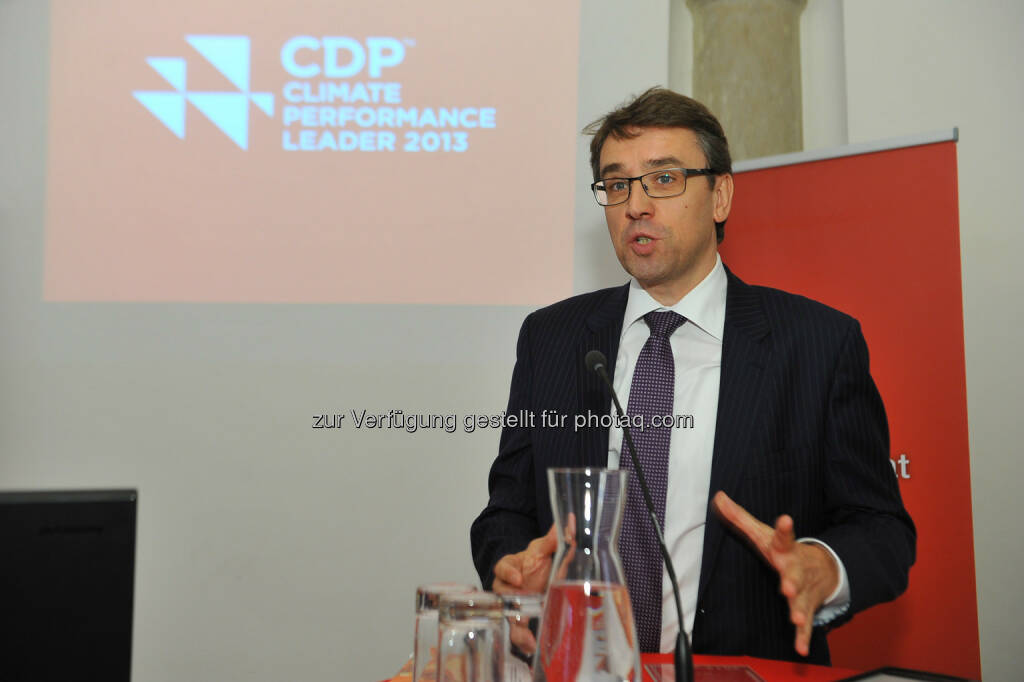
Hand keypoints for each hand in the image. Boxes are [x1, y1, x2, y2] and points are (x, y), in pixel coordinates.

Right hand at [492, 523, 558, 654]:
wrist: (533, 577)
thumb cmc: (534, 563)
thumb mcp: (543, 550)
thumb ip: (555, 539)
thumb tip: (572, 520)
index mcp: (510, 567)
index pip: (503, 567)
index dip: (509, 572)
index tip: (519, 578)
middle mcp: (508, 588)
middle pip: (502, 596)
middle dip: (511, 603)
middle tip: (519, 606)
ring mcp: (514, 607)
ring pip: (510, 619)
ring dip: (518, 631)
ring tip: (527, 641)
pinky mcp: (522, 622)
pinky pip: (519, 633)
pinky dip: (525, 642)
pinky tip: (533, 649)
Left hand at [712, 491, 838, 657]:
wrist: (825, 567)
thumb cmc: (784, 550)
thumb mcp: (763, 532)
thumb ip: (740, 517)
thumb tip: (718, 497)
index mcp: (785, 550)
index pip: (783, 537)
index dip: (783, 529)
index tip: (785, 519)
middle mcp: (797, 570)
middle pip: (795, 575)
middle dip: (792, 581)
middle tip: (788, 588)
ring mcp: (804, 590)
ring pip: (802, 601)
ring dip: (799, 610)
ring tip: (796, 617)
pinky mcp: (807, 607)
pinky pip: (806, 624)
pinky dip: (803, 636)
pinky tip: (800, 648)